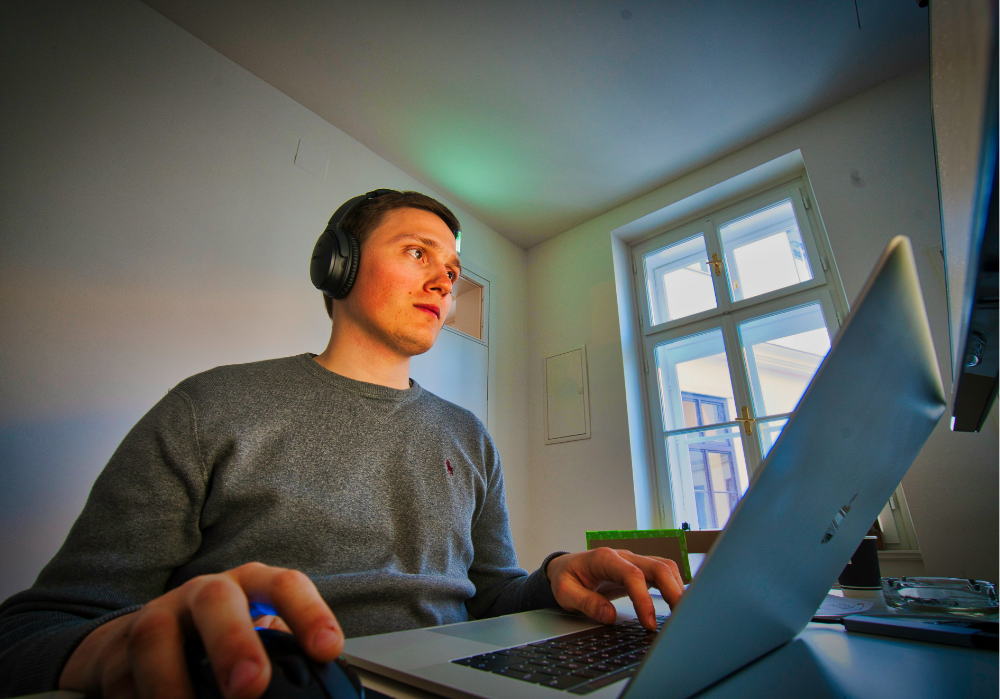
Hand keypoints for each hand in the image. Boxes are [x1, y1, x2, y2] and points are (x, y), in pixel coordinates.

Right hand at [59, 562, 342, 698]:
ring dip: (173, 682)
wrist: (143, 641)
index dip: (309, 614)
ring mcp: (157, 617)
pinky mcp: (116, 651)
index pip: (285, 586)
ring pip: (156, 636)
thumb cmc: (217, 641)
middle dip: (234, 642)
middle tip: (250, 686)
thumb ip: (284, 660)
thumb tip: (314, 694)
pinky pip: (122, 676)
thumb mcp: (258, 642)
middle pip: (217, 600)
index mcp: (250, 587)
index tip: (327, 650)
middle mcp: (204, 594)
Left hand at [546, 548, 683, 630]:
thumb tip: (609, 616)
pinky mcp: (640, 570)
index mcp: (604, 559)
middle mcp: (623, 556)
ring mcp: (633, 561)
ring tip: (682, 615)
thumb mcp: (565, 592)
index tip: (649, 623)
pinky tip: (678, 604)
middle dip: (672, 591)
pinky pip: (662, 574)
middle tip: (679, 619)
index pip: (632, 575)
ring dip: (677, 589)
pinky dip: (673, 587)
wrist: (566, 567)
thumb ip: (586, 602)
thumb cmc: (566, 577)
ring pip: (664, 568)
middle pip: (657, 567)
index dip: (644, 599)